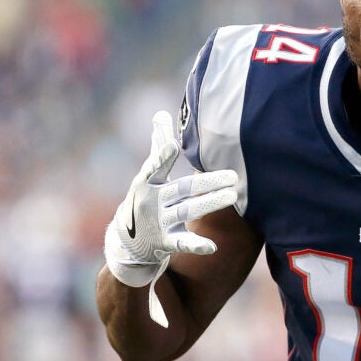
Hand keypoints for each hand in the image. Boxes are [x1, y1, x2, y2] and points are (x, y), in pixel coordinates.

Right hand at [104, 110, 236, 325]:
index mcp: (146, 182)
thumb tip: (161, 114)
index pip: (154, 167)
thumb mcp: (147, 175)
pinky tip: (213, 246)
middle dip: (207, 183)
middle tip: (233, 176)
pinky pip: (182, 242)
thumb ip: (157, 146)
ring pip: (187, 212)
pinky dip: (196, 245)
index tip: (173, 146)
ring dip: (210, 204)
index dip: (162, 157)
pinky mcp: (165, 243)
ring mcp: (158, 223)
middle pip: (182, 189)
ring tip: (232, 196)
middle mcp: (151, 201)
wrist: (128, 242)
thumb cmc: (145, 199)